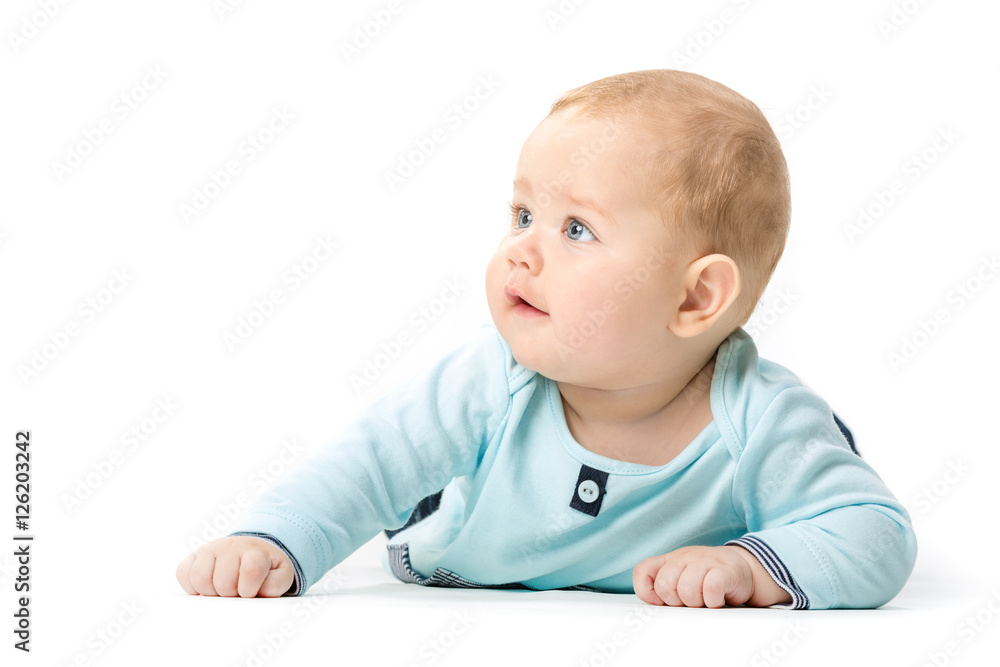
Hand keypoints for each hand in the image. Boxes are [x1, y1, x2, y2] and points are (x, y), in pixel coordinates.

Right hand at [176, 536, 293, 597]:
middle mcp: (231, 546)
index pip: (251, 569)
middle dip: (229, 594)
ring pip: (200, 578)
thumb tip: (260, 593)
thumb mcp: (280, 575)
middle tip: (235, 592)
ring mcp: (210, 549)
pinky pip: (183, 573)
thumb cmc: (266, 568)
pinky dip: (192, 586)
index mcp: (254, 552)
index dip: (249, 589)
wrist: (251, 551)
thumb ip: (275, 585)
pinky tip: (207, 586)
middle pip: (223, 581)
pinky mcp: (193, 556)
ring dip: (210, 592)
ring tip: (221, 591)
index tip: (250, 593)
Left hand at [633, 545, 789, 607]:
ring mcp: (704, 561)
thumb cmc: (709, 578)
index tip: (659, 602)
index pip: (643, 571)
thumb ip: (665, 588)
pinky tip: (717, 599)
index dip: (646, 591)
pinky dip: (713, 601)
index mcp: (670, 560)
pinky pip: (710, 589)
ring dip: (697, 602)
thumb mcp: (682, 580)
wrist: (745, 569)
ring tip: (705, 600)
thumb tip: (654, 605)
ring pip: (687, 589)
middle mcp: (684, 557)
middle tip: (691, 601)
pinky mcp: (724, 570)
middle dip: (676, 601)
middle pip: (665, 585)